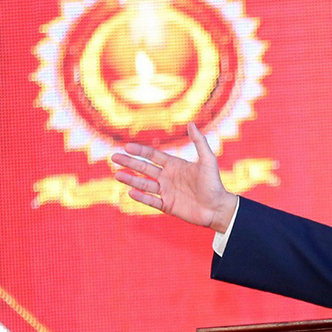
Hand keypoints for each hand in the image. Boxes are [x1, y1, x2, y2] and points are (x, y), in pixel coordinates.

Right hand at [111, 122, 237, 232]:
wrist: (218, 208)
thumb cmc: (214, 183)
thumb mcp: (208, 160)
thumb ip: (199, 142)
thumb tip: (191, 123)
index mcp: (175, 165)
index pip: (153, 156)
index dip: (140, 151)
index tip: (126, 147)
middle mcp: (168, 177)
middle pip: (144, 168)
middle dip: (129, 163)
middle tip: (114, 158)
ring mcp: (166, 192)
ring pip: (144, 185)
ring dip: (131, 179)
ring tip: (117, 175)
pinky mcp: (167, 206)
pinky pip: (151, 201)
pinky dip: (141, 197)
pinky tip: (130, 192)